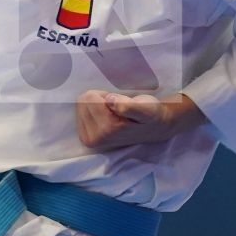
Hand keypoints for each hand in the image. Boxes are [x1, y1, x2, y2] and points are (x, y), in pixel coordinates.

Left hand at [75, 90, 206, 150]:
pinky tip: (108, 116)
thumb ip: (129, 106)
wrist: (155, 128)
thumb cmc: (150, 114)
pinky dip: (93, 110)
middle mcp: (94, 139)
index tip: (121, 104)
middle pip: (83, 101)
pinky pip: (80, 113)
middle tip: (118, 107)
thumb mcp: (145, 108)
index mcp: (106, 131)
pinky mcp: (86, 138)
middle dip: (101, 100)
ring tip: (115, 112)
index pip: (90, 98)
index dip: (108, 96)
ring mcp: (89, 140)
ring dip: (98, 104)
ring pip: (81, 106)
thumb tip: (110, 100)